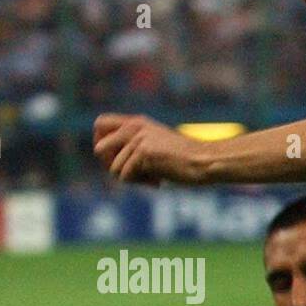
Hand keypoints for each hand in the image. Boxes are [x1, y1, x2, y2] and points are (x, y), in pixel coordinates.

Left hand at [92, 114, 206, 184]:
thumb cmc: (186, 159)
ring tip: (154, 179)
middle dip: (111, 167)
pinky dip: (142, 184)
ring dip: (132, 180)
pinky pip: (126, 176)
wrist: (205, 161)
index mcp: (137, 122)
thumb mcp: (158, 145)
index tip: (113, 159)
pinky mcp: (144, 153)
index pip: (100, 124)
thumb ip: (136, 146)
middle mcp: (134, 127)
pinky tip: (159, 182)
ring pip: (115, 169)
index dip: (100, 143)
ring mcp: (138, 139)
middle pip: (99, 149)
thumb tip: (110, 166)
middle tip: (130, 175)